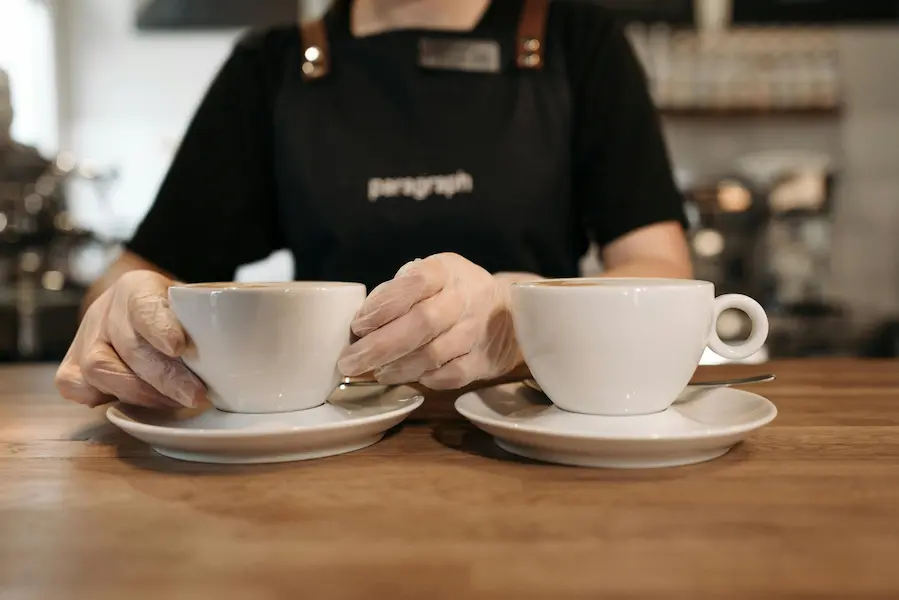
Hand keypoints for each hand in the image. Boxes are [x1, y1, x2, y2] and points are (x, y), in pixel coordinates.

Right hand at [55, 270, 205, 408]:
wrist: (138, 314)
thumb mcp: (195, 304)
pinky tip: (140, 404)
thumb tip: (251, 346)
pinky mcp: (72, 367)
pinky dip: (107, 398)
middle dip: (165, 376)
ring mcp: (85, 339)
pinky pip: (77, 388)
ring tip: (177, 403)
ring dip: (142, 393)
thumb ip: (214, 320)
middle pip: (130, 346)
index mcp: (137, 287)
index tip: (179, 346)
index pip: (144, 306)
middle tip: (196, 395)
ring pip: (100, 369)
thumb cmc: (174, 313)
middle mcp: (106, 311)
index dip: (159, 327)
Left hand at [337, 253, 524, 389]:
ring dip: (398, 367)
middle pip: (422, 323)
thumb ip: (396, 293)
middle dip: (380, 346)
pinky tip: (412, 377)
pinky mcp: (485, 359)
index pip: (414, 283)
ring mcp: (477, 330)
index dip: (383, 306)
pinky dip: (427, 379)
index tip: (357, 326)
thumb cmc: (450, 292)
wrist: (506, 311)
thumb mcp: (427, 276)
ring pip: (434, 354)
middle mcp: (465, 298)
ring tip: (377, 372)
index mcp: (446, 271)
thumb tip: (360, 327)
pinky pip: (452, 375)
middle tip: (351, 362)